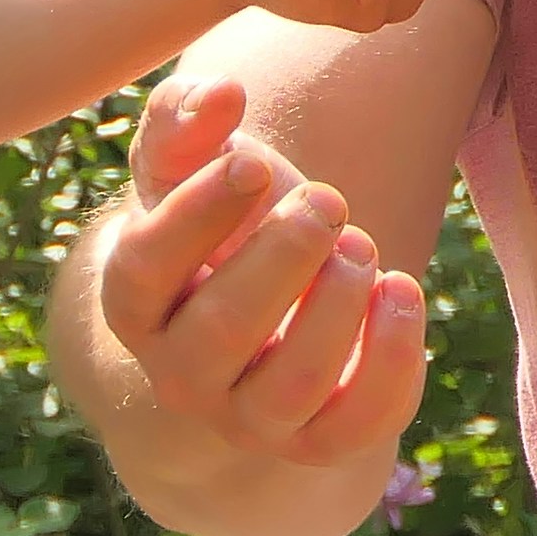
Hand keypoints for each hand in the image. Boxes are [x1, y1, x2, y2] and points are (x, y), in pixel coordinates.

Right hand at [84, 72, 431, 470]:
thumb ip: (187, 117)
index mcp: (133, 302)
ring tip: (361, 244)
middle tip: (328, 199)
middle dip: (284, 257)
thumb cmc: (226, 219)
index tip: (256, 163)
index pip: (145, 268)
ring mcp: (247, 418)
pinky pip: (356, 426)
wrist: (271, 299)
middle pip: (223, 330)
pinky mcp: (316, 442)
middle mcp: (178, 374)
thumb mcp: (193, 163)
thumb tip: (220, 94)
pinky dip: (391, 360)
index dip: (198, 214)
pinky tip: (402, 291)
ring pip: (291, 384)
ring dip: (337, 307)